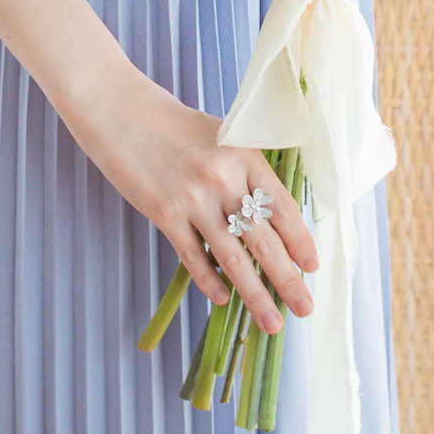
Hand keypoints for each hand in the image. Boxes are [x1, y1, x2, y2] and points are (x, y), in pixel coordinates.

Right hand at [67, 68, 319, 335]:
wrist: (122, 112)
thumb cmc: (175, 126)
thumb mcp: (222, 137)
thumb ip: (246, 172)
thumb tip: (272, 219)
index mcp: (245, 155)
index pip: (283, 208)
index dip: (301, 242)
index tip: (312, 268)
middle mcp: (224, 178)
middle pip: (264, 240)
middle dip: (288, 280)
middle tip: (305, 308)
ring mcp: (193, 198)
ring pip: (232, 258)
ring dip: (255, 295)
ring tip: (272, 322)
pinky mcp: (164, 213)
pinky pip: (193, 257)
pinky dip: (210, 282)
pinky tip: (222, 300)